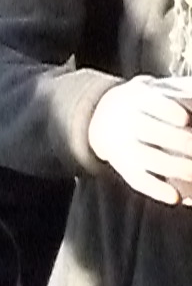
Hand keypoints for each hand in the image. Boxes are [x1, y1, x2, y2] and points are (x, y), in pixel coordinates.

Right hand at [86, 76, 191, 204]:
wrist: (101, 114)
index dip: (169, 111)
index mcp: (138, 97)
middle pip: (155, 133)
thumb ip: (180, 90)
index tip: (186, 118)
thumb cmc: (146, 102)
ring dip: (180, 168)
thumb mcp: (155, 88)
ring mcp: (124, 145)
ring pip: (152, 159)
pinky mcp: (124, 166)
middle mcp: (127, 120)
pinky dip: (156, 190)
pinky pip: (138, 180)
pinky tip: (175, 197)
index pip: (152, 103)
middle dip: (184, 143)